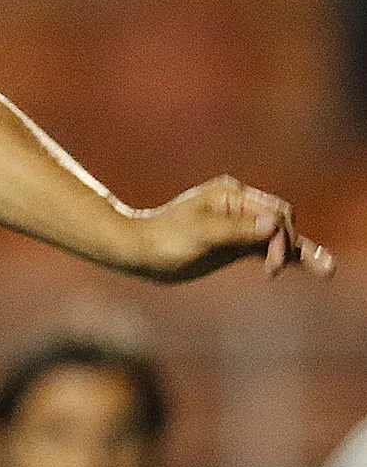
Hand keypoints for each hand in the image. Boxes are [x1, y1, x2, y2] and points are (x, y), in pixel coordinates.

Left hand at [128, 176, 331, 282]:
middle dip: (286, 245)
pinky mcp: (236, 242)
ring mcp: (239, 224)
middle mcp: (239, 205)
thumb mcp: (199, 235)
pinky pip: (267, 247)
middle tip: (271, 271)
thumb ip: (236, 230)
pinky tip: (314, 268)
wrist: (138, 252)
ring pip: (278, 236)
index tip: (269, 263)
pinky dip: (285, 257)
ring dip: (300, 252)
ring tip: (328, 270)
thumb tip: (271, 225)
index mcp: (231, 195)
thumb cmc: (162, 241)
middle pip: (281, 223)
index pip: (274, 213)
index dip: (279, 237)